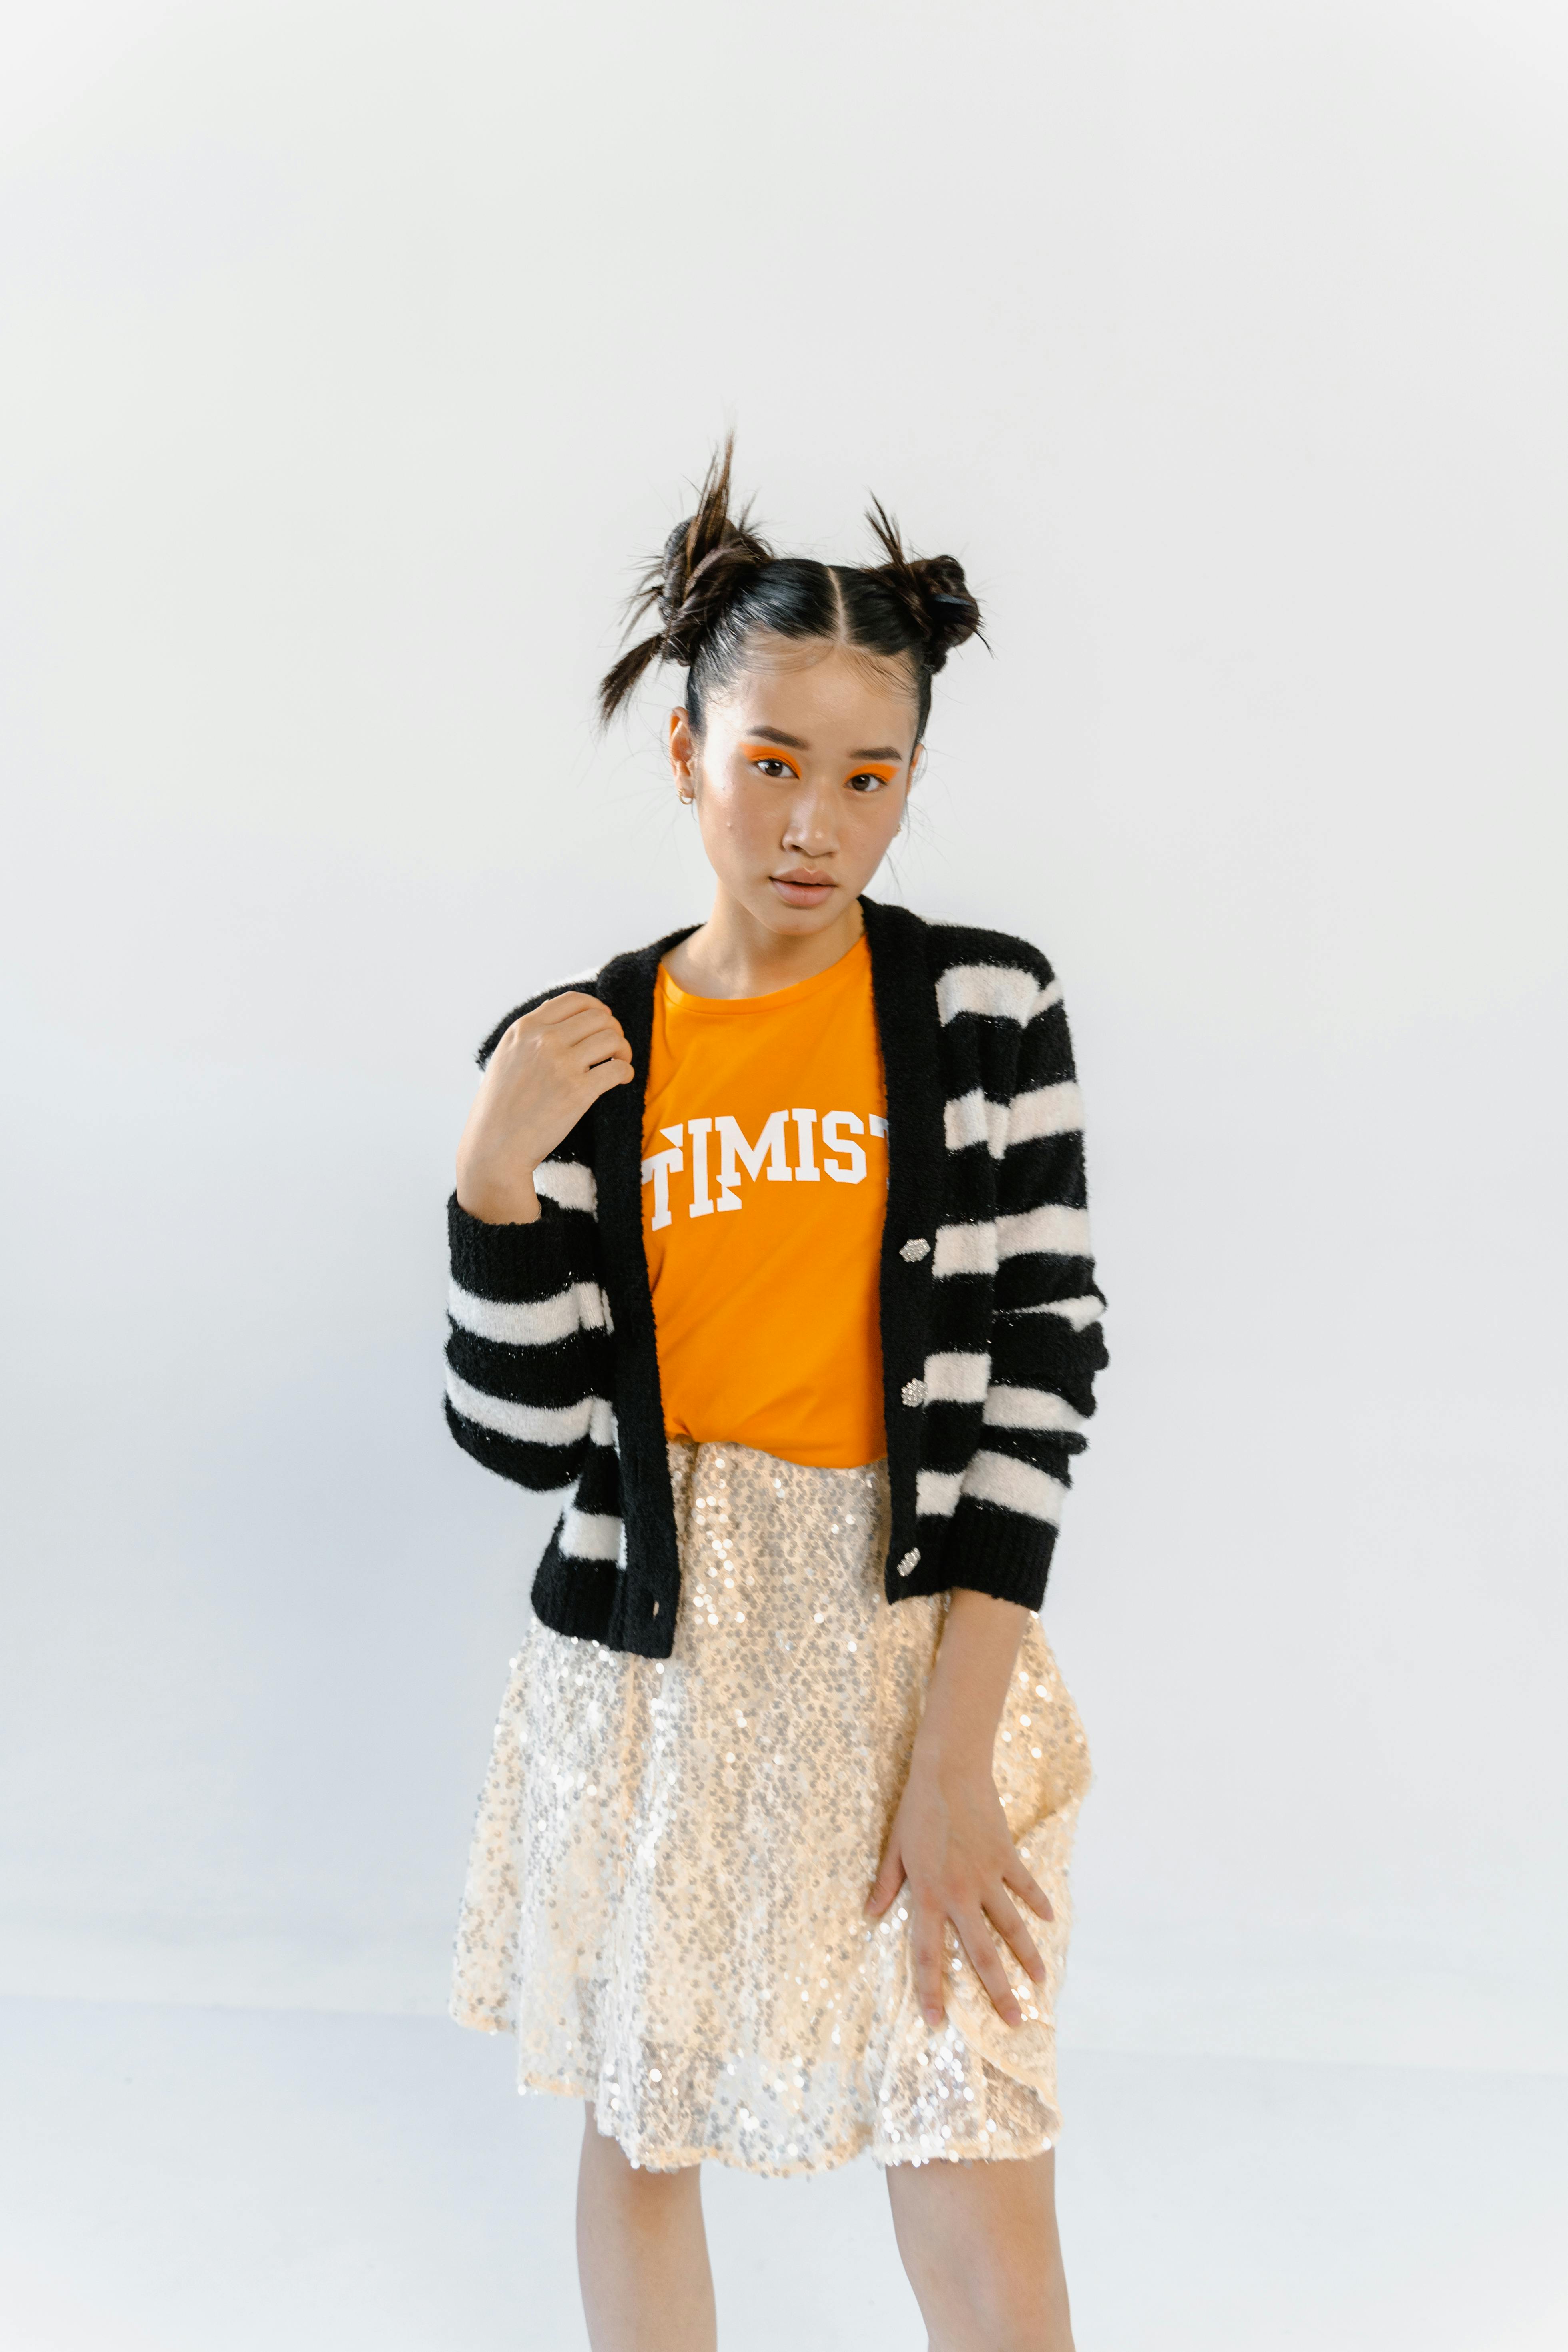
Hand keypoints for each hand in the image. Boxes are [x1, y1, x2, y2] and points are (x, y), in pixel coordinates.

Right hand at [455, 991, 632, 1223]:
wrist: (495, 1147)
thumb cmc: (500, 1108)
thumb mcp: (506, 1057)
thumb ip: (530, 1035)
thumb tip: (558, 1011)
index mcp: (524, 1029)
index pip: (573, 1000)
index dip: (597, 1008)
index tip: (603, 1022)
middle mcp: (543, 1040)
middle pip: (599, 1017)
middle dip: (614, 1030)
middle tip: (614, 1048)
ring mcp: (561, 1064)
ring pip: (613, 1039)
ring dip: (624, 1050)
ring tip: (619, 1062)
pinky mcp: (578, 1091)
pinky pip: (618, 1069)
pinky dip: (626, 1072)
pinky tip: (620, 1079)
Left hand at [865, 1750, 1052, 2030]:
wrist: (950, 1771)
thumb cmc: (916, 1808)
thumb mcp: (894, 1847)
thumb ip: (886, 1884)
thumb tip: (870, 1915)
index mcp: (929, 1895)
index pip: (927, 1954)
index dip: (930, 1991)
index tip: (936, 2023)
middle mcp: (961, 1894)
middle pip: (982, 1954)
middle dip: (997, 1992)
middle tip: (1014, 2023)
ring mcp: (988, 1877)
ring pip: (1012, 1927)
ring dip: (1027, 1957)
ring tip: (1039, 1984)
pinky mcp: (1007, 1857)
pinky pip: (1025, 1886)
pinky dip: (1038, 1903)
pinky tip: (1048, 1920)